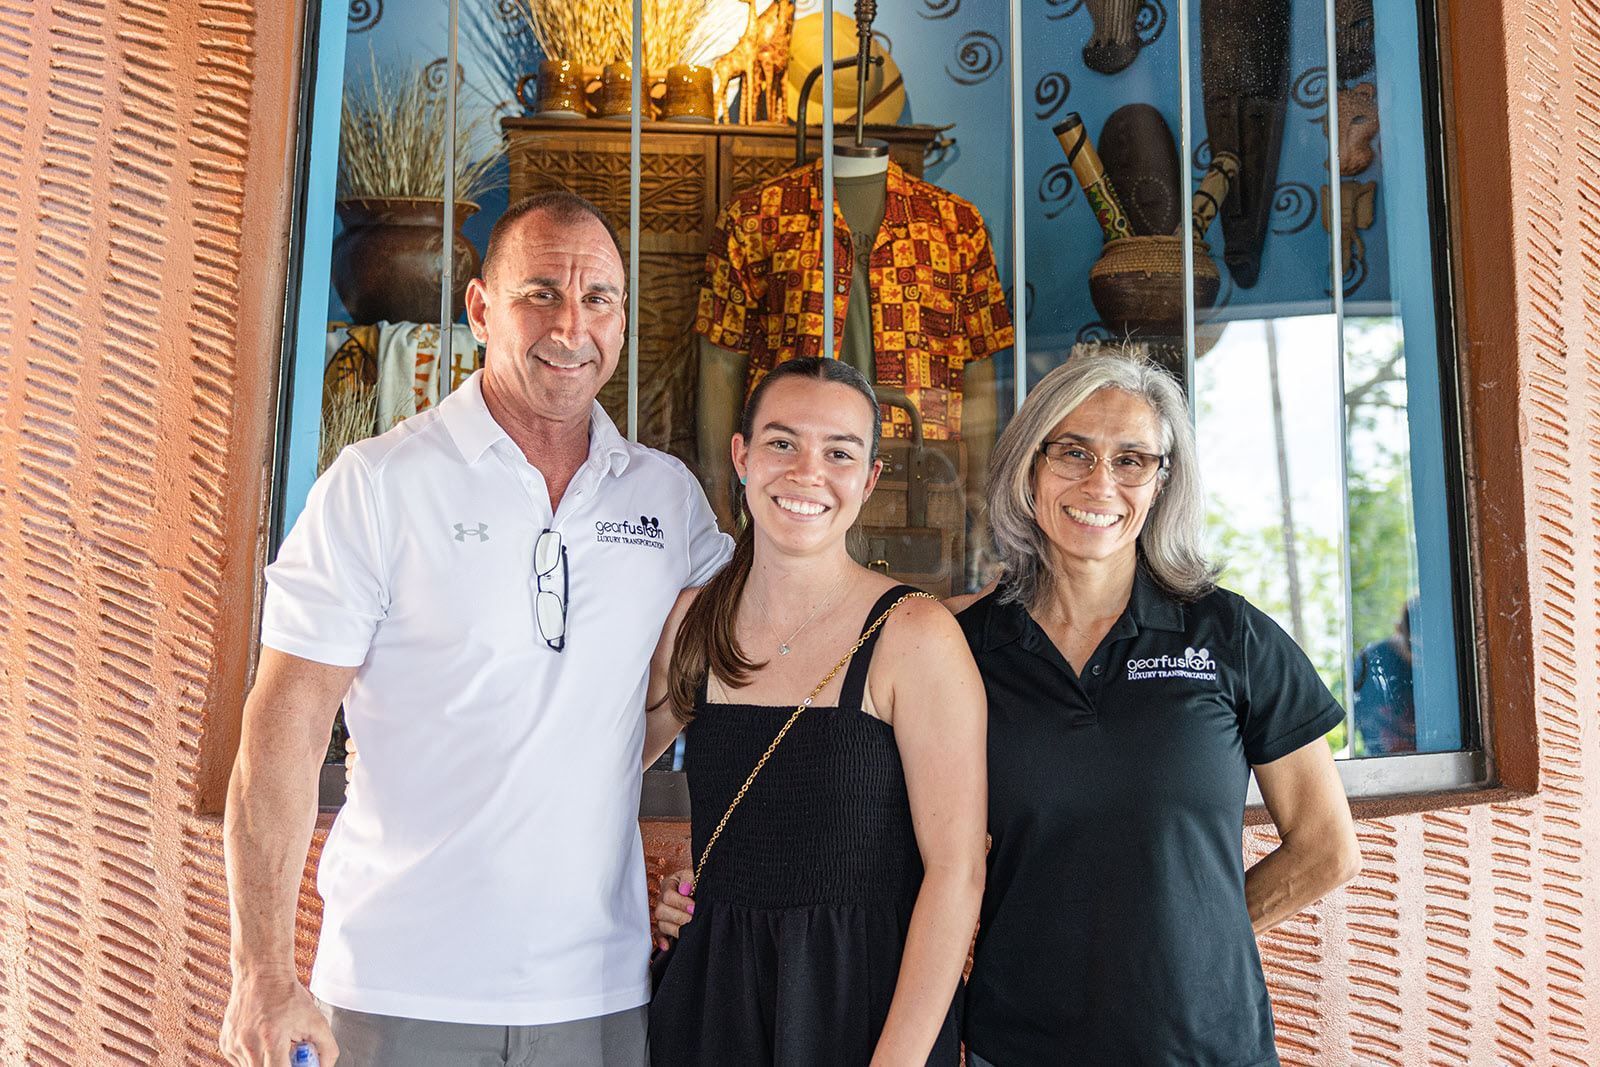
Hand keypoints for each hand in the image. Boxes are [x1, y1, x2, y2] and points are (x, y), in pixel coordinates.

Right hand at [220, 968, 338, 1066]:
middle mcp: (249, 1045)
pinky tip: (263, 1040)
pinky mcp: (225, 1044)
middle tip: (290, 1055)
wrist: (261, 973)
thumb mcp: (315, 1019)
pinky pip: (241, 1063)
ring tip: (277, 1043)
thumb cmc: (286, 994)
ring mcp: (234, 1045)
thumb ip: (326, 1047)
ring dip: (267, 1063)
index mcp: (271, 1039)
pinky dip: (254, 1058)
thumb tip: (325, 1066)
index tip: (297, 1065)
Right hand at [654, 868, 694, 948]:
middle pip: (661, 911)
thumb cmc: (700, 880)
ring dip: (675, 928)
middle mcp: (663, 898)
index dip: (681, 903)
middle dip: (679, 917)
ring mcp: (663, 913)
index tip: (694, 907)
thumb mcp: (696, 874)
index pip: (668, 896)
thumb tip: (685, 889)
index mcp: (669, 883)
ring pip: (661, 924)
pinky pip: (658, 934)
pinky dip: (662, 940)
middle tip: (693, 919)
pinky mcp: (666, 925)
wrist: (707, 888)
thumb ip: (690, 879)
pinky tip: (667, 946)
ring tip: (689, 929)